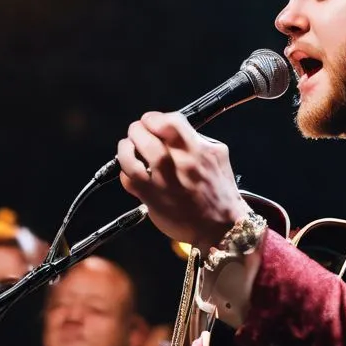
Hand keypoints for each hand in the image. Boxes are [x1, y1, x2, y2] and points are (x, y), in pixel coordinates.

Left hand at [116, 111, 249, 250]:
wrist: (220, 227)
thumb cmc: (220, 191)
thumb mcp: (218, 156)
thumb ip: (197, 139)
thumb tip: (172, 128)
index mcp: (197, 151)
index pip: (169, 122)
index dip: (154, 118)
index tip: (152, 121)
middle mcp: (178, 165)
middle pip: (145, 135)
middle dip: (137, 129)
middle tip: (137, 132)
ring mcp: (162, 183)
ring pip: (130, 157)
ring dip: (125, 148)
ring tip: (128, 147)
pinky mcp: (151, 199)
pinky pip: (128, 179)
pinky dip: (125, 171)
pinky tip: (131, 170)